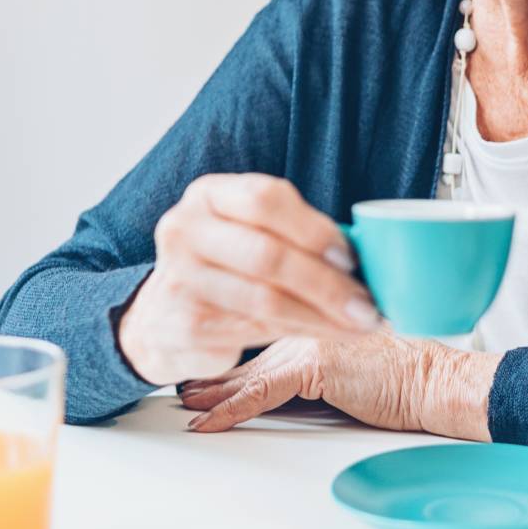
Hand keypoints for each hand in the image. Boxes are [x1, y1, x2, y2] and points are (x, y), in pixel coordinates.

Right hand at [116, 174, 378, 385]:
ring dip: (322, 316)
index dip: (314, 229)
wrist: (160, 316)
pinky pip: (256, 331)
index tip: (352, 257)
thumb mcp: (248, 231)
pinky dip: (301, 333)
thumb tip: (365, 251)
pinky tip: (328, 334)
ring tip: (359, 323)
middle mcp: (184, 230)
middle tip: (367, 304)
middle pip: (267, 255)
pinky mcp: (184, 327)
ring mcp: (179, 279)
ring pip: (266, 300)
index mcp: (207, 195)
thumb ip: (294, 232)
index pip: (265, 199)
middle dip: (326, 283)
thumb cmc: (225, 264)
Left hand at [178, 332, 500, 439]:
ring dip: (211, 393)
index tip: (204, 368)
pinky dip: (230, 410)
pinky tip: (209, 422)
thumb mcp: (354, 363)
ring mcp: (306, 340)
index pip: (261, 337)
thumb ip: (321, 361)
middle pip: (246, 355)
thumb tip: (291, 380)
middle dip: (211, 373)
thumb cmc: (407, 375)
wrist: (434, 379)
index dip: (230, 355)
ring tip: (186, 407)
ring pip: (245, 372)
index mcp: (313, 320)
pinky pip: (259, 393)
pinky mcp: (312, 363)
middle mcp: (304, 324)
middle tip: (181, 388)